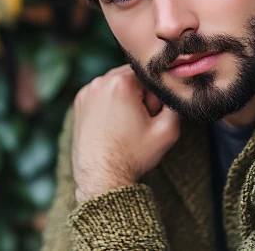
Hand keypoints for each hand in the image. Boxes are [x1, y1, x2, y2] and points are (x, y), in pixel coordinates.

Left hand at [71, 64, 179, 204]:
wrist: (102, 178)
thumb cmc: (132, 155)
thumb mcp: (167, 130)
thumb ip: (175, 103)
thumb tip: (173, 90)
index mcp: (121, 82)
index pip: (149, 75)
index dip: (155, 96)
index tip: (151, 115)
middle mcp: (100, 82)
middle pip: (132, 77)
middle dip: (140, 95)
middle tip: (139, 122)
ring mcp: (86, 92)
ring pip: (117, 85)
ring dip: (125, 99)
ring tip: (126, 125)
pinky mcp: (79, 103)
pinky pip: (102, 94)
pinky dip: (110, 104)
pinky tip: (113, 126)